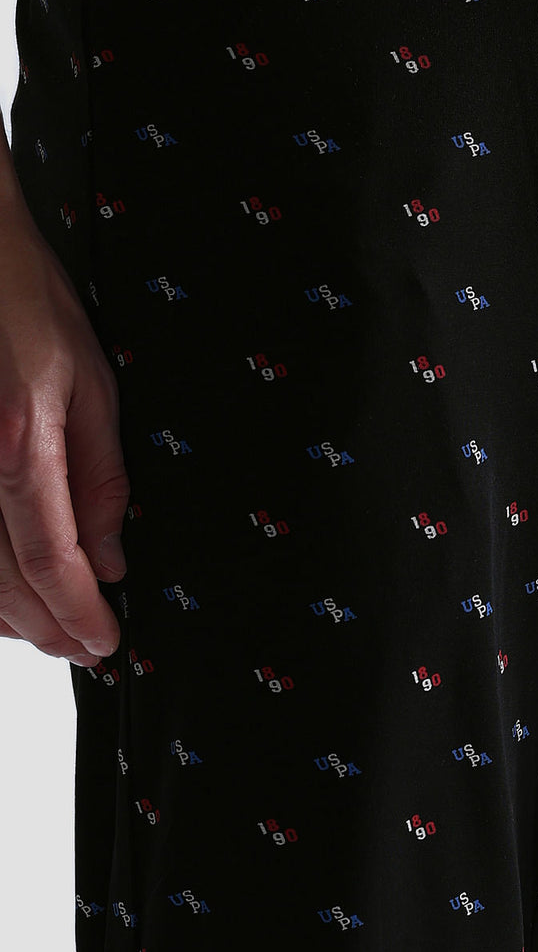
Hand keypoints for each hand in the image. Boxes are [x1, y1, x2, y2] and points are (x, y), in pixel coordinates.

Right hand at [0, 203, 127, 666]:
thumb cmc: (24, 301)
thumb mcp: (93, 382)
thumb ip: (100, 475)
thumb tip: (112, 553)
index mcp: (18, 442)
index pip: (53, 557)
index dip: (79, 611)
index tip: (104, 642)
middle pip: (1, 579)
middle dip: (45, 627)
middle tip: (81, 649)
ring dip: (5, 614)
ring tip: (44, 632)